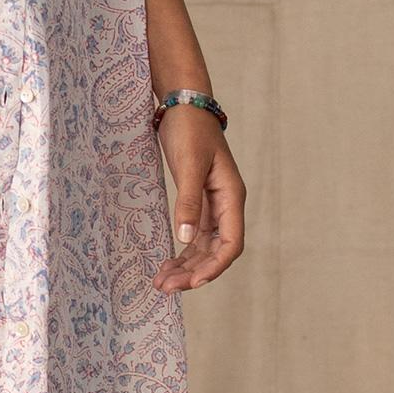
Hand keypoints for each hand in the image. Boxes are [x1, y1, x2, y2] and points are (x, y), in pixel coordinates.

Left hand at [152, 106, 245, 291]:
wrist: (182, 105)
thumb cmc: (189, 129)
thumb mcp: (188, 163)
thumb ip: (188, 200)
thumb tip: (186, 239)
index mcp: (231, 196)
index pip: (231, 243)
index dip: (215, 266)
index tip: (194, 282)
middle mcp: (225, 205)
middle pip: (216, 251)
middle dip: (194, 272)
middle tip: (166, 287)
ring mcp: (212, 205)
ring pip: (203, 247)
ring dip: (186, 266)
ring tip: (161, 283)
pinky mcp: (197, 201)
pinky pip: (194, 236)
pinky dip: (182, 252)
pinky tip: (166, 264)